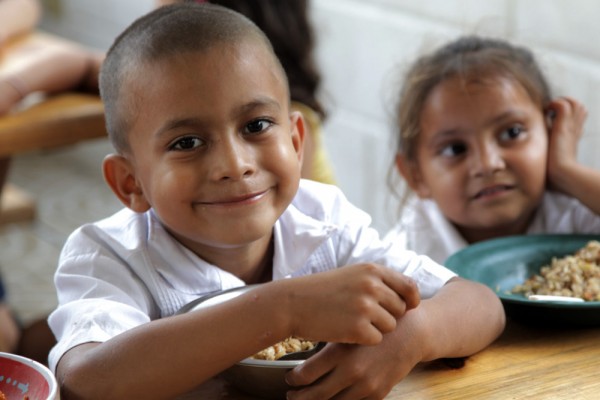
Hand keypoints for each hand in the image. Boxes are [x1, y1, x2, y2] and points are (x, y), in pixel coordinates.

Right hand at [284, 263, 419, 345]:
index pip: (409, 287)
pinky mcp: (358, 328)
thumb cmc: (323, 291)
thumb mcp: (352, 275)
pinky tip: (347, 331)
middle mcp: (372, 286)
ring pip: (390, 326)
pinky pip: (376, 339)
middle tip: (366, 316)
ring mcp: (365, 307)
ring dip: (376, 328)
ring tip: (353, 321)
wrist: (293, 303)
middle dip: (388, 316)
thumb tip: (411, 295)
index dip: (411, 300)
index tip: (408, 307)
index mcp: (372, 270)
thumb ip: (379, 281)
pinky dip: (364, 340)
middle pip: (401, 309)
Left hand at [286, 310, 422, 399]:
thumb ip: (328, 345)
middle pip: (316, 395)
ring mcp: (366, 385)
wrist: (410, 332)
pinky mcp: (378, 393)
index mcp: (340, 352)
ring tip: (308, 398)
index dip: (293, 379)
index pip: (306, 375)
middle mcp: (352, 372)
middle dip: (299, 397)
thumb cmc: (374, 324)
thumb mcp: (348, 328)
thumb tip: (302, 356)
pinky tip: (333, 396)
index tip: (290, 378)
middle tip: (291, 395)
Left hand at [546, 96, 587, 190]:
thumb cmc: (556, 176)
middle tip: (550, 113)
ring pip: (574, 102)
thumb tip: (533, 167)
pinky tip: (546, 113)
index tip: (551, 120)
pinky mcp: (563, 127)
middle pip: (579, 107)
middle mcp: (574, 130)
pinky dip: (554, 104)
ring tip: (549, 111)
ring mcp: (570, 127)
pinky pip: (563, 104)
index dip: (566, 115)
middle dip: (565, 105)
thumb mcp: (552, 163)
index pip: (576, 118)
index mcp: (572, 137)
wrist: (563, 176)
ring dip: (560, 102)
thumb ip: (547, 158)